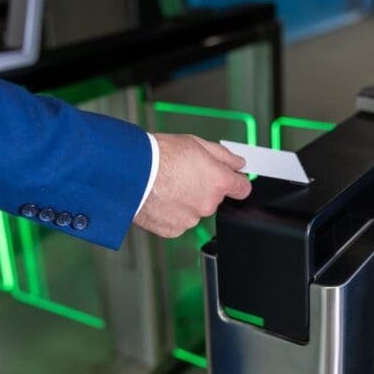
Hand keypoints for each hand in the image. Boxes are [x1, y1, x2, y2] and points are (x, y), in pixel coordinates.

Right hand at [133, 133, 251, 237]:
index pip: (242, 188)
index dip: (236, 182)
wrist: (130, 174)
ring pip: (194, 211)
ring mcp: (191, 219)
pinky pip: (177, 221)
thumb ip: (223, 156)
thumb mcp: (196, 143)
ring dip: (186, 201)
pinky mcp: (173, 229)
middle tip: (183, 175)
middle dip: (203, 188)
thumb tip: (238, 163)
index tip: (230, 179)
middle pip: (214, 199)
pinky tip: (160, 198)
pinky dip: (170, 212)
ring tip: (167, 186)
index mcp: (218, 181)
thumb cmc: (159, 156)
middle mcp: (208, 203)